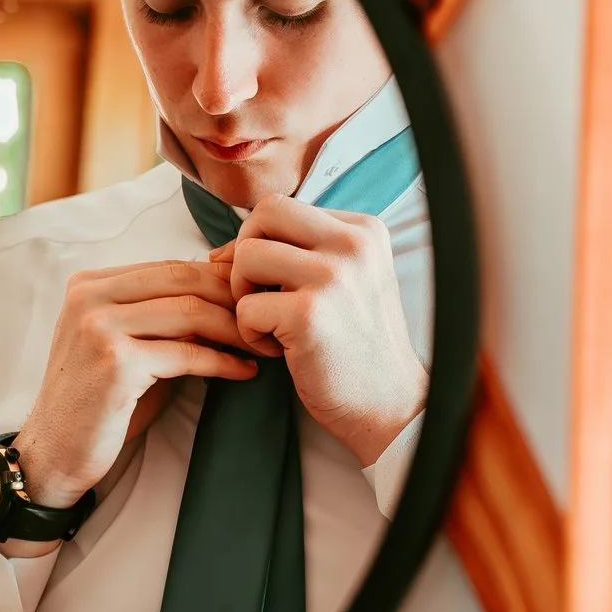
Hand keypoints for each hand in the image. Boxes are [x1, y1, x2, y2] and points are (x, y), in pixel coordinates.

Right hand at [9, 261, 257, 517]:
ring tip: (264, 347)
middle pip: (185, 279)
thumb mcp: (126, 346)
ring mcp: (98, 326)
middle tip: (269, 321)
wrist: (54, 455)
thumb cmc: (99, 406)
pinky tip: (244, 371)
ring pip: (191, 311)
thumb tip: (228, 294)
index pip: (171, 266)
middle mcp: (89, 296)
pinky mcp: (115, 362)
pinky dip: (224, 361)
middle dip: (236, 299)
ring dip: (237, 330)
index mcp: (89, 284)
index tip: (256, 301)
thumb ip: (162, 316)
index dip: (221, 281)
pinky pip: (187, 352)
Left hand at [215, 195, 425, 466]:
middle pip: (263, 214)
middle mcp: (353, 244)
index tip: (266, 281)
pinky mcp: (309, 314)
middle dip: (244, 254)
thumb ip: (299, 253)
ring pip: (246, 256)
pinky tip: (278, 350)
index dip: (258, 242)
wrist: (389, 404)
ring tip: (269, 324)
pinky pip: (245, 306)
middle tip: (258, 294)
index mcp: (364, 230)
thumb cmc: (356, 345)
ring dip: (242, 295)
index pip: (282, 207)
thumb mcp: (344, 282)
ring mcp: (333, 276)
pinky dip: (249, 332)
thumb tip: (223, 248)